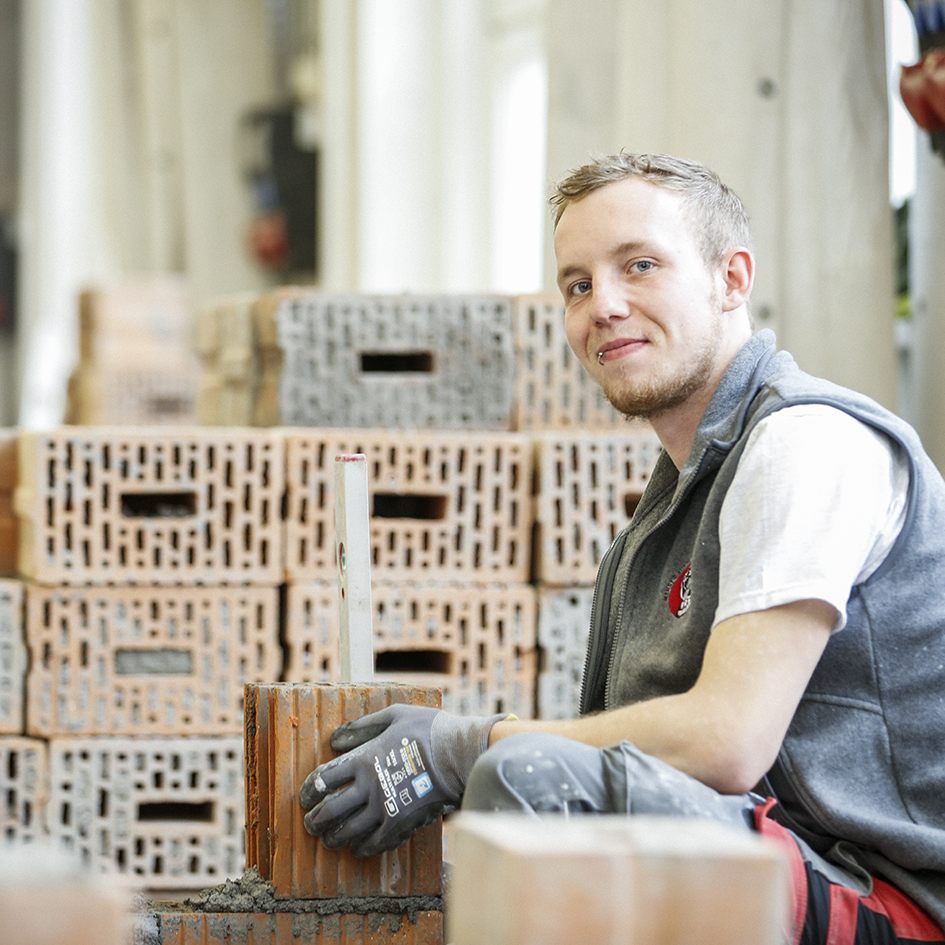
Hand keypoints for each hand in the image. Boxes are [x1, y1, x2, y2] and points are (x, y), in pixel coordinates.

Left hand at [299, 704, 503, 855]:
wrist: (458, 754)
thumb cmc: (428, 729)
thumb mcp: (394, 715)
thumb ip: (363, 726)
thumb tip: (335, 738)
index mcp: (363, 758)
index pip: (323, 779)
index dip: (308, 790)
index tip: (305, 797)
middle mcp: (368, 786)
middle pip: (329, 810)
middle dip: (314, 820)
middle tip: (310, 824)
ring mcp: (384, 808)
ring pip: (348, 831)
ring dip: (333, 838)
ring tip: (329, 839)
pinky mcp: (401, 823)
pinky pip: (374, 843)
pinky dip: (362, 848)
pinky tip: (358, 848)